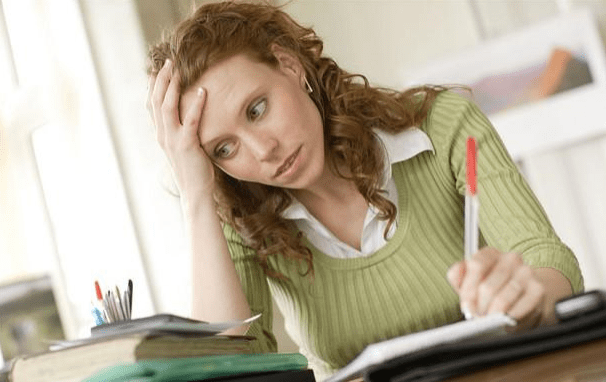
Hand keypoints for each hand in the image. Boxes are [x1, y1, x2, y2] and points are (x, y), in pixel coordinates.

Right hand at [147, 59, 214, 199]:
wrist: (195, 192)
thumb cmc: (193, 170)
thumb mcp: (184, 147)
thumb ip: (182, 133)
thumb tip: (188, 119)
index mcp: (161, 135)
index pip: (152, 105)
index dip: (153, 86)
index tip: (157, 69)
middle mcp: (163, 135)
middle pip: (156, 101)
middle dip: (161, 79)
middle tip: (168, 61)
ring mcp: (172, 140)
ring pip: (167, 106)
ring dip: (172, 86)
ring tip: (178, 69)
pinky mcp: (187, 145)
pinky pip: (190, 120)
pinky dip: (196, 104)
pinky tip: (202, 91)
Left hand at [447, 247, 545, 329]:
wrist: (526, 296)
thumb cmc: (494, 289)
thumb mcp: (472, 281)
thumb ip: (458, 275)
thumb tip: (456, 275)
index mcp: (490, 253)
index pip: (476, 265)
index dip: (468, 289)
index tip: (466, 306)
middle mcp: (510, 258)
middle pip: (487, 286)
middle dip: (479, 307)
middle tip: (477, 317)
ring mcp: (526, 272)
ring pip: (502, 299)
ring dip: (492, 315)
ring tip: (489, 322)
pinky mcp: (538, 289)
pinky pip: (518, 309)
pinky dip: (508, 319)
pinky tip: (505, 321)